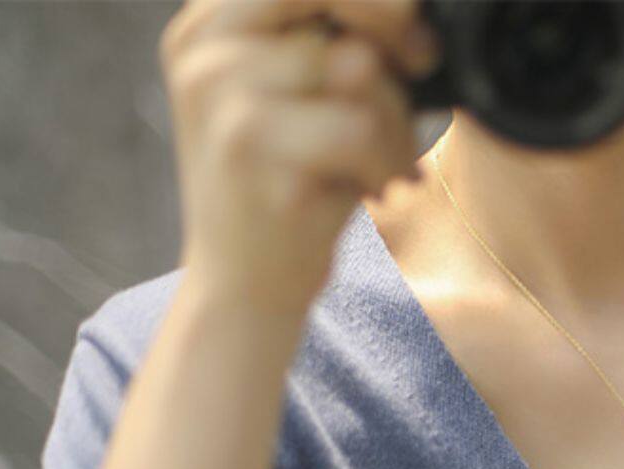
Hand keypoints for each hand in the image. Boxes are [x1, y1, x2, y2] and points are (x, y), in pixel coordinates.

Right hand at [161, 0, 441, 315]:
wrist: (245, 286)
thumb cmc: (290, 187)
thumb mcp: (297, 100)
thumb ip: (332, 44)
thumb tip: (416, 19)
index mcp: (208, 24)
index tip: (411, 39)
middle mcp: (204, 49)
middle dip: (392, 32)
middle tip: (419, 69)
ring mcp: (223, 98)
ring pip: (357, 69)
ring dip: (395, 120)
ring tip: (382, 160)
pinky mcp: (254, 150)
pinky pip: (361, 127)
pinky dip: (388, 160)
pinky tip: (374, 188)